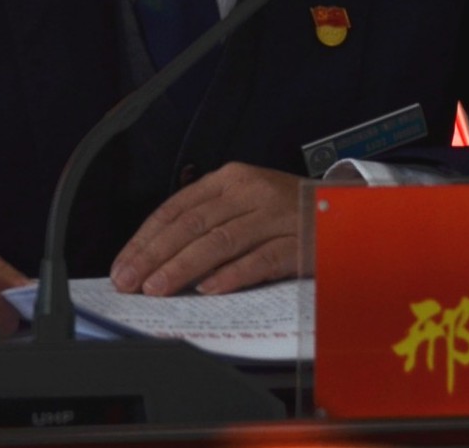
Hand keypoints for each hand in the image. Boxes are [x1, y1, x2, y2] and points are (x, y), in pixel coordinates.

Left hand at [109, 162, 305, 296]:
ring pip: (221, 241)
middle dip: (155, 255)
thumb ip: (207, 220)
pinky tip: (209, 289)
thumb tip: (156, 257)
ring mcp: (276, 216)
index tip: (124, 264)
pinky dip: (232, 275)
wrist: (344, 211)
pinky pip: (260, 260)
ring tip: (158, 287)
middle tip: (130, 281)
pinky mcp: (298, 243)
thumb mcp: (244, 202)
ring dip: (183, 267)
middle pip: (193, 224)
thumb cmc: (285, 212)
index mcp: (231, 179)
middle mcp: (251, 191)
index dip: (146, 237)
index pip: (177, 207)